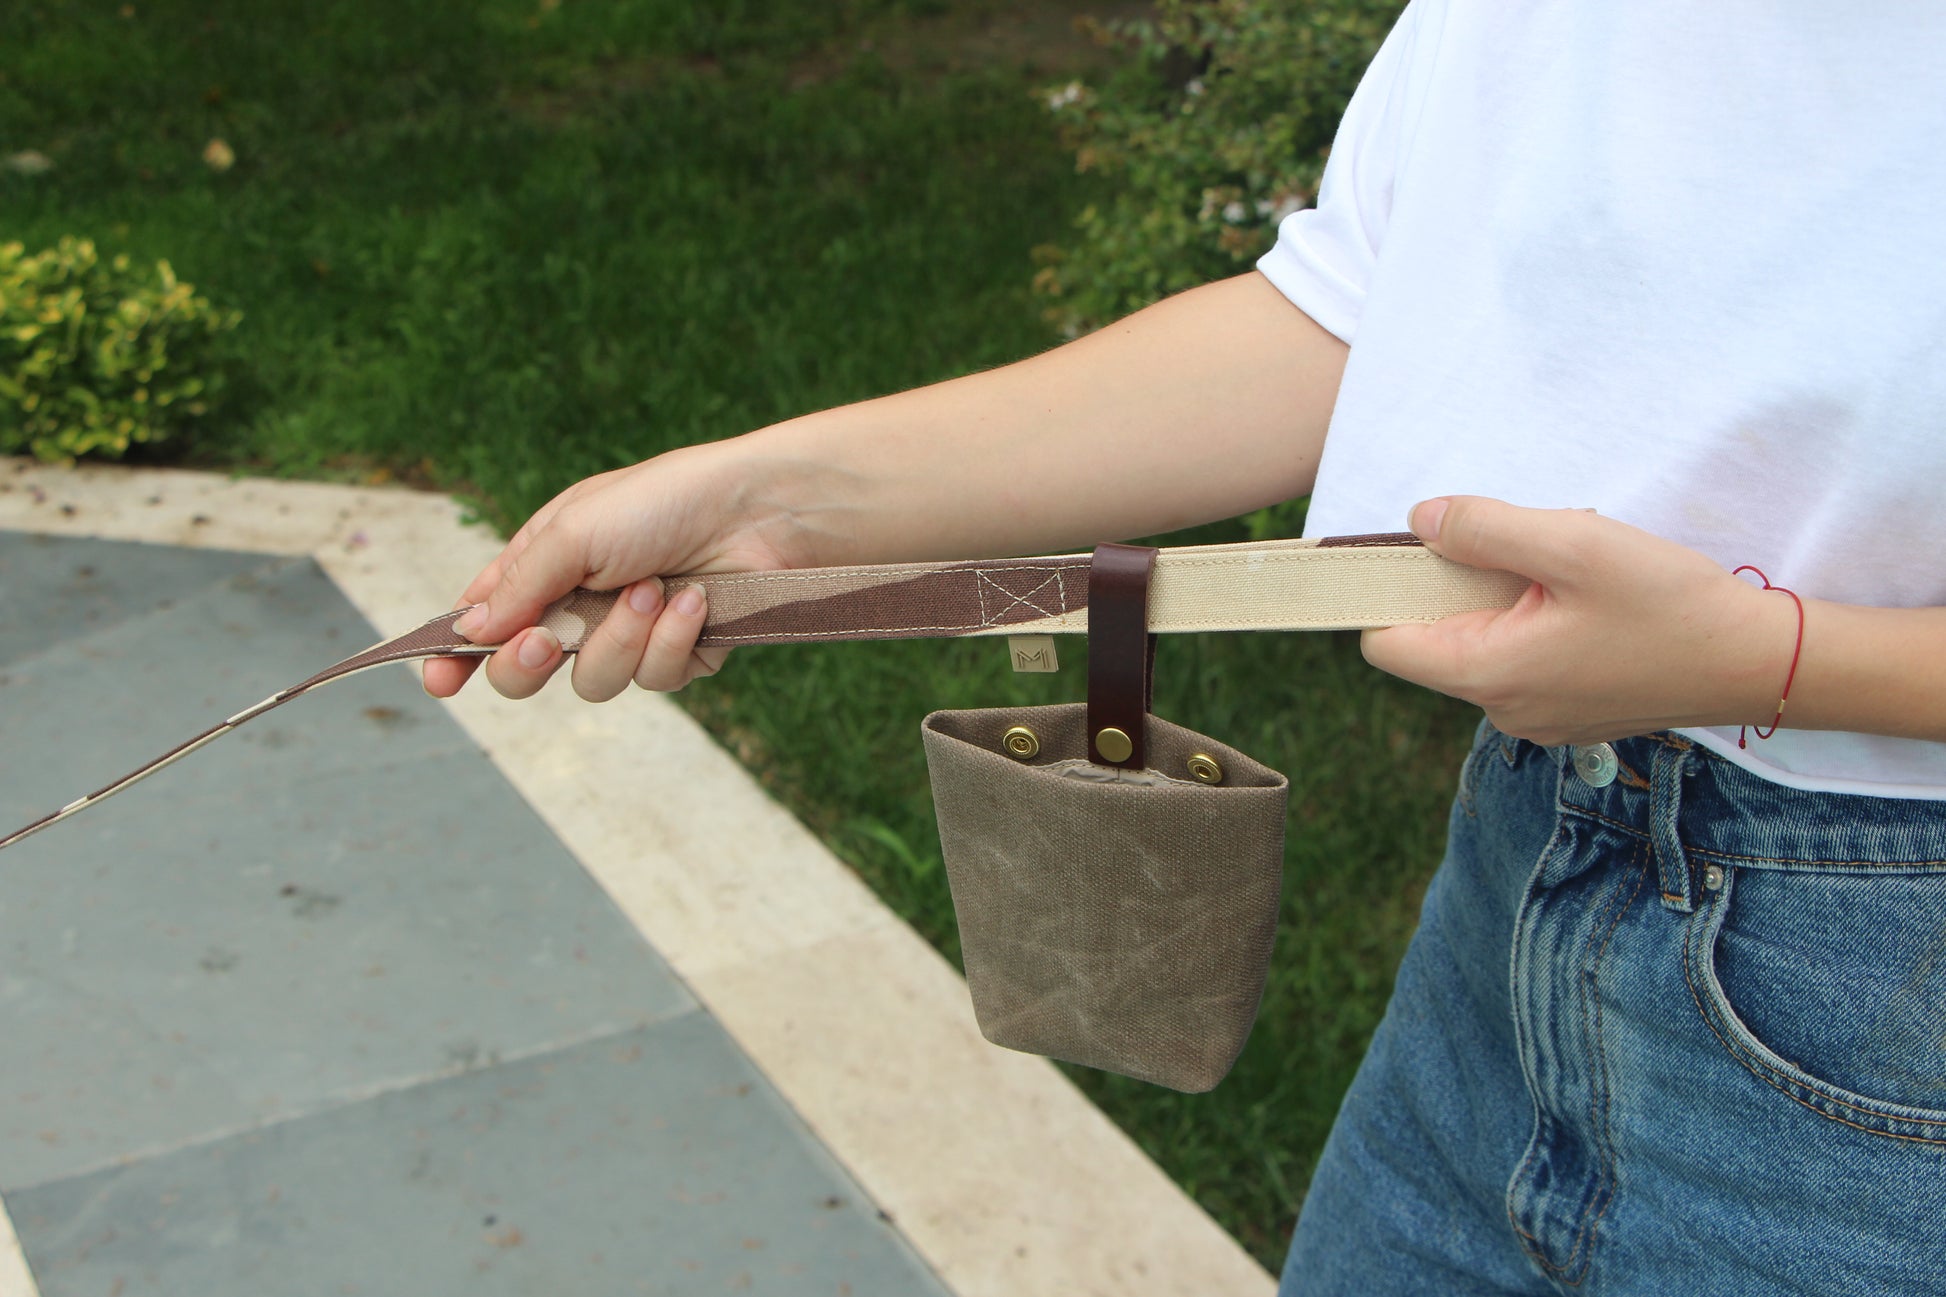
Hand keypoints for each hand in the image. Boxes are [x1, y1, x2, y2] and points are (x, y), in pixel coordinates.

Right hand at [421, 442, 805, 700]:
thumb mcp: (575, 530)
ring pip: (593, 682)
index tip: (439, 681)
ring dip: (620, 638)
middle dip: (526, 663)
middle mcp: (581, 605)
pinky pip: (655, 679)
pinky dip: (671, 641)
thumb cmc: (663, 502)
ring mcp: (630, 634)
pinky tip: (694, 603)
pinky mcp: (681, 656)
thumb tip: (471, 631)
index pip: (485, 619)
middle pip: (525, 671)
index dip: (458, 653)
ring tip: (655, 589)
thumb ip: (521, 584)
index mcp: (545, 564)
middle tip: (541, 643)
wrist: (757, 513)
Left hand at [1359, 497, 1795, 745]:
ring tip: (1566, 578)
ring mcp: (1537, 719)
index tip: (1426, 549)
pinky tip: (1587, 605)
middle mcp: (1502, 710)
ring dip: (1502, 603)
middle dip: (1458, 589)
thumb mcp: (1573, 545)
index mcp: (1488, 674)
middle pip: (1431, 642)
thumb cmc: (1669, 604)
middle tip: (1523, 554)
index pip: (1384, 643)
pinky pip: (1522, 663)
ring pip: (1480, 649)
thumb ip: (1485, 529)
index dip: (1389, 591)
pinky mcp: (1569, 714)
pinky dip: (1535, 627)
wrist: (1758, 662)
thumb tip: (1420, 521)